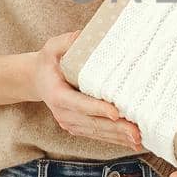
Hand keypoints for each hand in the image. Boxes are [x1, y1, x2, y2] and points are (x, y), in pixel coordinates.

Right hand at [33, 30, 143, 149]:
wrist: (37, 79)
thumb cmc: (49, 62)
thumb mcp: (52, 48)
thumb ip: (67, 42)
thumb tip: (84, 35)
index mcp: (57, 94)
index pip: (79, 104)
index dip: (97, 109)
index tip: (115, 113)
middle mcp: (63, 113)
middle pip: (92, 123)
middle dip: (115, 128)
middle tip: (136, 132)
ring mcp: (70, 123)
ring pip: (97, 132)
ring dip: (118, 137)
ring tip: (139, 139)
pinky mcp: (77, 127)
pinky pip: (97, 135)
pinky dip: (115, 139)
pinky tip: (131, 142)